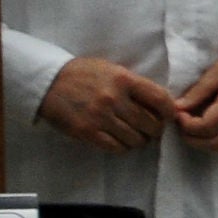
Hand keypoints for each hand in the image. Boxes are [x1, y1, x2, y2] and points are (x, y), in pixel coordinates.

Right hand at [38, 57, 178, 153]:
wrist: (48, 81)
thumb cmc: (84, 74)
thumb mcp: (112, 70)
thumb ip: (134, 85)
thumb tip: (159, 103)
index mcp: (124, 79)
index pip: (160, 99)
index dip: (170, 111)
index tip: (169, 116)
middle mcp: (114, 98)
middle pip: (150, 123)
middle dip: (156, 130)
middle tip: (153, 130)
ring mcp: (100, 117)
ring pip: (135, 138)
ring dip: (140, 141)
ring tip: (137, 137)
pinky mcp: (86, 132)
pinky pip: (115, 147)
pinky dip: (123, 147)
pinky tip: (122, 142)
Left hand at [174, 38, 217, 153]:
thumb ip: (200, 89)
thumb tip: (178, 107)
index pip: (206, 125)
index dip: (186, 125)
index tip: (178, 115)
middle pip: (214, 142)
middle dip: (192, 138)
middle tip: (182, 126)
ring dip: (206, 145)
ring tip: (195, 132)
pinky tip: (214, 135)